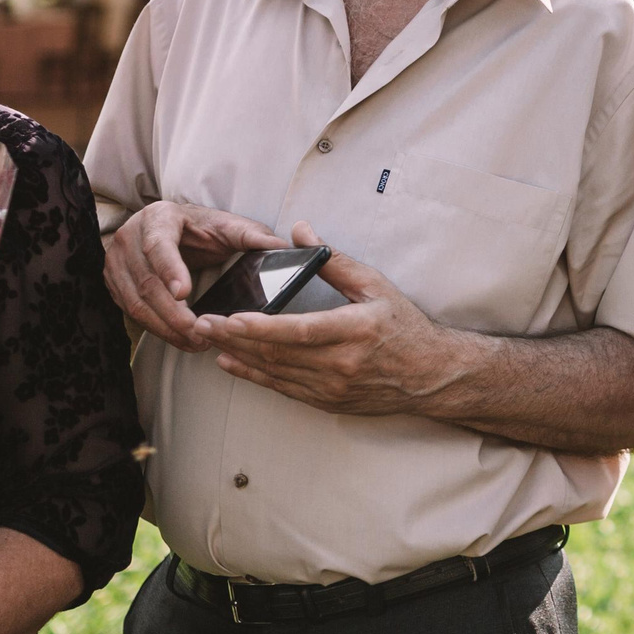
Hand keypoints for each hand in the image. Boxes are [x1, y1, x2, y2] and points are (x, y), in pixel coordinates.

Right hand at [103, 201, 282, 351]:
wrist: (172, 229)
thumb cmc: (202, 229)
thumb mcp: (228, 227)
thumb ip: (253, 236)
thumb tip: (284, 248)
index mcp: (159, 218)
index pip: (159, 245)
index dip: (170, 270)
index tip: (185, 293)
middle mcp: (130, 237)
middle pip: (147, 282)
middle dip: (174, 313)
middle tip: (200, 333)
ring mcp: (116, 261)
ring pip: (136, 302)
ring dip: (165, 327)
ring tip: (195, 342)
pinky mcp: (114, 282)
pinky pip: (131, 311)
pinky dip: (155, 328)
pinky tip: (179, 338)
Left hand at [195, 223, 468, 417]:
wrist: (431, 375)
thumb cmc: (405, 327)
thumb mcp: (376, 286)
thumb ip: (334, 261)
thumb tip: (301, 232)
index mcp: (354, 330)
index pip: (298, 331)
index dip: (259, 327)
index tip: (229, 318)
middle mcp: (341, 364)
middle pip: (276, 353)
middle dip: (234, 339)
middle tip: (201, 323)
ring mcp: (332, 387)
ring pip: (274, 372)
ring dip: (237, 356)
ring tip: (208, 339)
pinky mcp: (327, 401)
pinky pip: (283, 388)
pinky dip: (254, 375)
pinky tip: (232, 362)